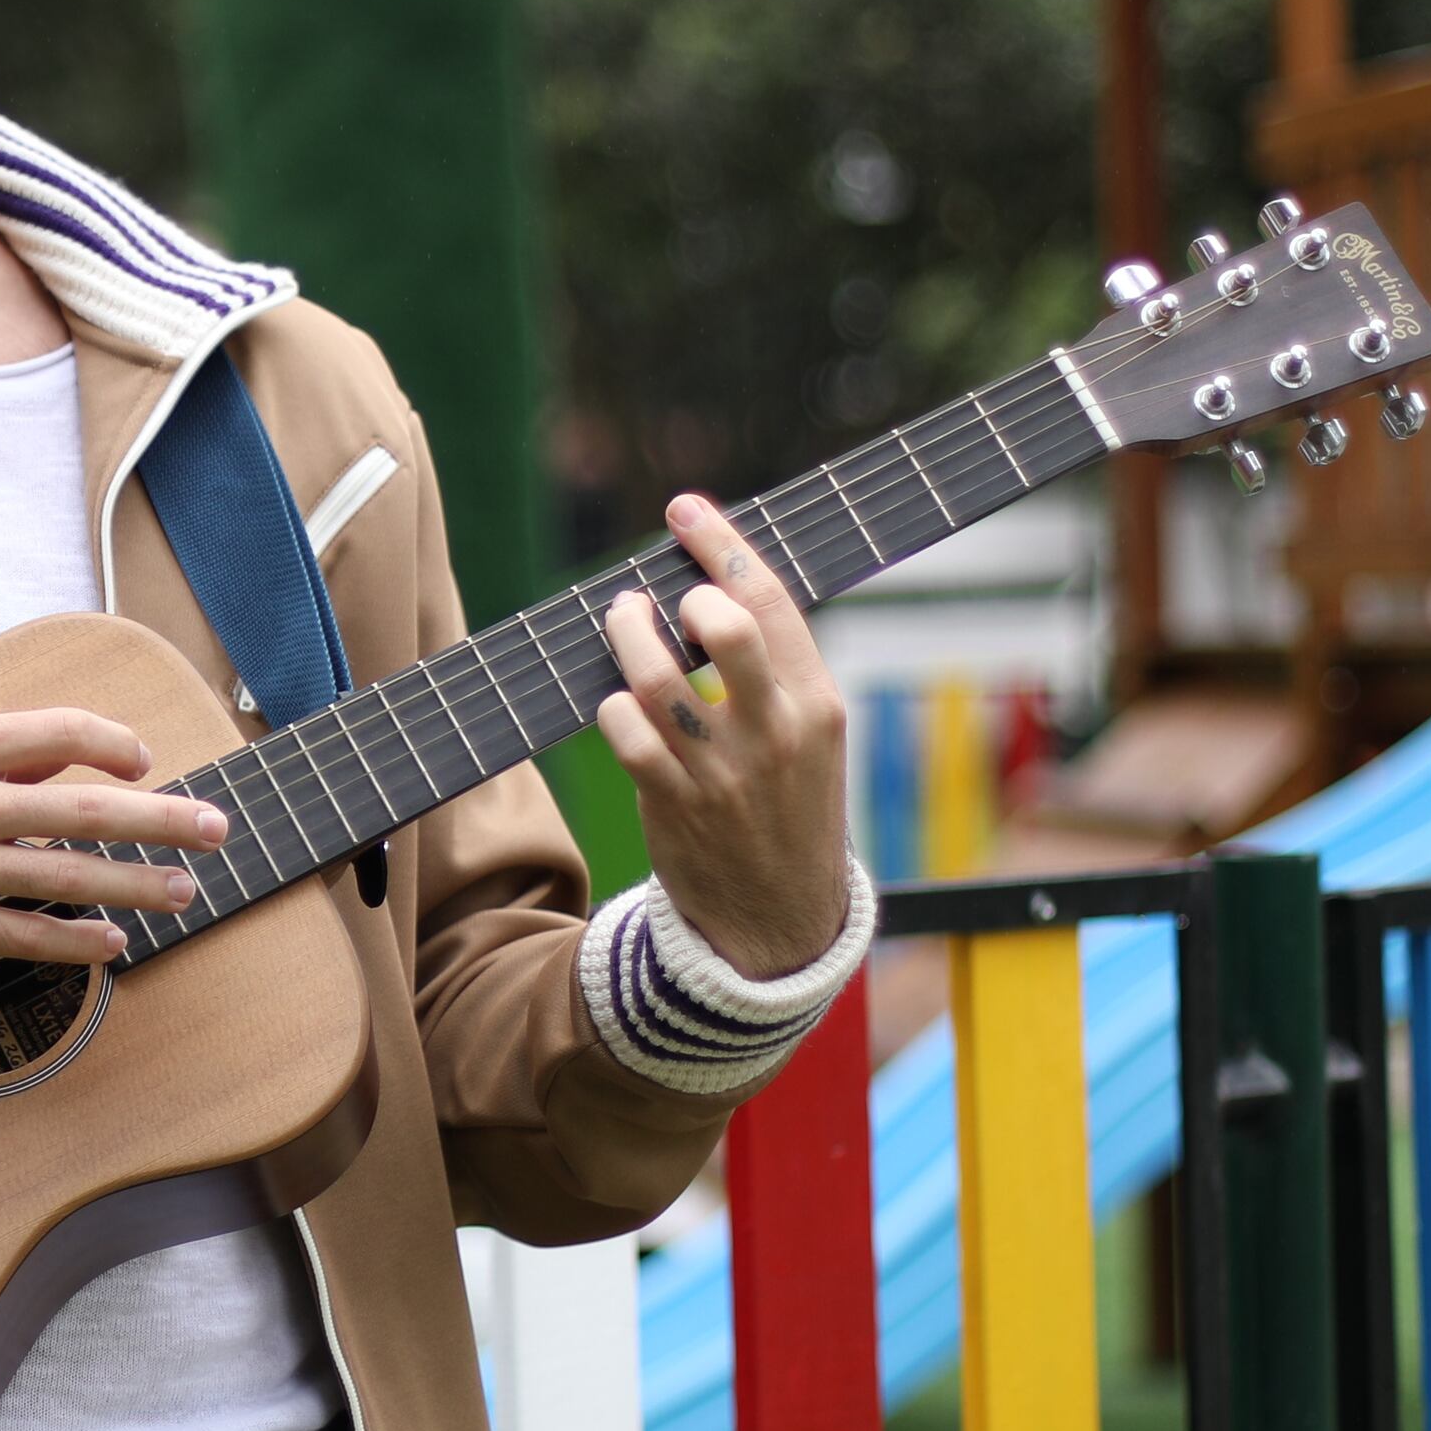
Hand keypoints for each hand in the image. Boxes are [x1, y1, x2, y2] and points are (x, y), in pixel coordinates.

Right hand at [0, 708, 229, 970]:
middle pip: (85, 809)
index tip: (148, 762)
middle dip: (163, 819)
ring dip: (137, 886)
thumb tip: (60, 764)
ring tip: (183, 891)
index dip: (116, 745)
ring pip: (67, 878)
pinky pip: (25, 938)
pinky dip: (77, 942)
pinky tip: (113, 944)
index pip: (58, 731)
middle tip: (217, 826)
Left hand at [598, 493, 854, 978]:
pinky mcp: (675, 805)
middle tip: (662, 596)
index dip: (721, 545)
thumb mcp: (808, 737)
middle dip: (683, 596)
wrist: (781, 920)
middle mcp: (776, 733)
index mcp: (818, 705)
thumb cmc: (788, 806)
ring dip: (628, 638)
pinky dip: (612, 710)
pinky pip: (625, 735)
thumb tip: (708, 588)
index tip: (685, 510)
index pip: (769, 602)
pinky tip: (617, 705)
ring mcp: (724, 772)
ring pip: (656, 680)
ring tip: (622, 622)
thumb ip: (772, 670)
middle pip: (724, 629)